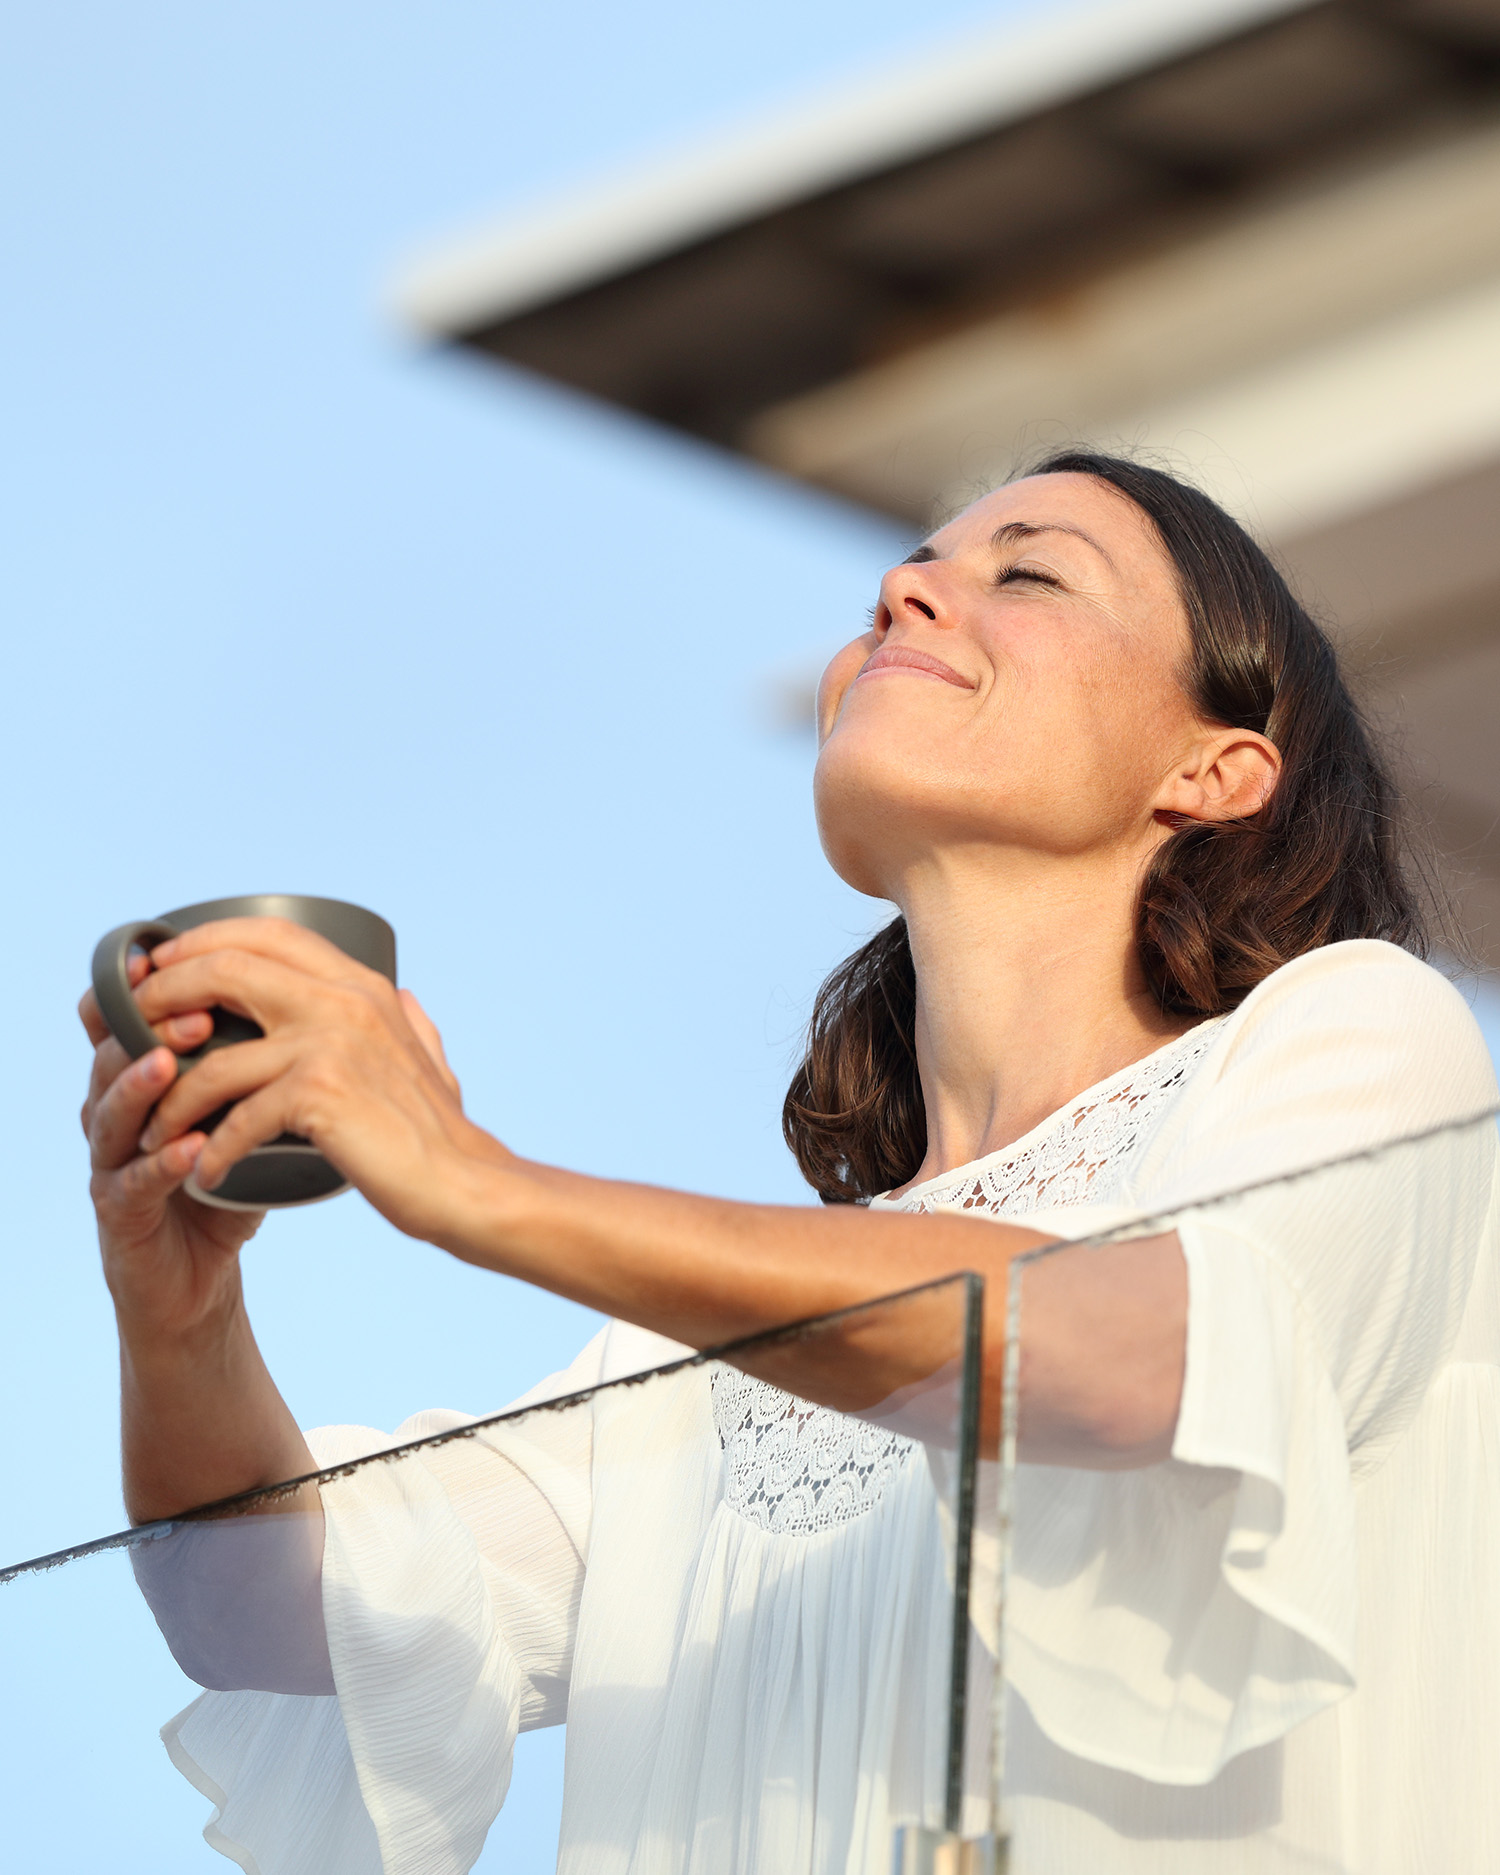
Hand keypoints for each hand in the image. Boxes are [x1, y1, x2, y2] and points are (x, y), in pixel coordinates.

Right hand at [81, 952, 261, 1341]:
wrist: (200, 1278)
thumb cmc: (228, 1186)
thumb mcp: (251, 1114)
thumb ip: (276, 1059)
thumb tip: (348, 996)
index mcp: (146, 1076)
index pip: (132, 1015)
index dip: (155, 986)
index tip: (195, 957)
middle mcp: (118, 1110)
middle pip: (114, 1052)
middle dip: (153, 1026)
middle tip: (199, 1012)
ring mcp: (111, 1161)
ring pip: (108, 1111)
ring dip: (141, 1084)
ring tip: (172, 1063)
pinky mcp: (118, 1214)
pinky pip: (131, 1183)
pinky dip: (159, 1164)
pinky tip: (187, 1150)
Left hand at [124, 917, 503, 1245]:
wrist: (466, 1185)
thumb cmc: (441, 1133)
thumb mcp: (431, 1057)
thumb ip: (411, 1022)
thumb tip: (405, 997)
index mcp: (362, 985)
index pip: (267, 932)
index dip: (202, 942)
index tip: (161, 970)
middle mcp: (345, 1000)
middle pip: (224, 968)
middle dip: (163, 996)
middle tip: (131, 1032)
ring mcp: (331, 1043)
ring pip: (215, 1054)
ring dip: (171, 1097)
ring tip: (153, 1130)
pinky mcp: (320, 1095)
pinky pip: (236, 1117)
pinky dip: (210, 1151)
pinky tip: (204, 1173)